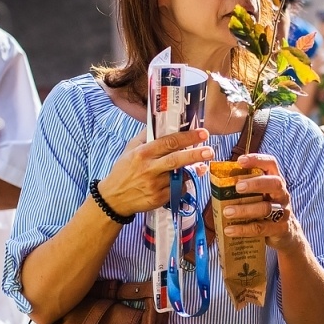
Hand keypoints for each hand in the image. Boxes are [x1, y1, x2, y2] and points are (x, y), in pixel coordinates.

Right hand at [96, 129, 214, 217]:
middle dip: (195, 154)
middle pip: (176, 160)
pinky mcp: (158, 199)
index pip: (168, 142)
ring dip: (192, 171)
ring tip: (199, 166)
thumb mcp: (130, 150)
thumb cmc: (123, 171)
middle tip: (210, 151)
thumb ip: (145, 137)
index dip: (187, 137)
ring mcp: (154, 185)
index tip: (202, 133)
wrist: (114, 198)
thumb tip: (161, 124)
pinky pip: (178, 190)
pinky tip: (180, 181)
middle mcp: (149, 169)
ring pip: (180, 176)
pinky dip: (183, 184)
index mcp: (142, 153)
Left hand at [224, 154, 301, 252]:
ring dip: (245, 210)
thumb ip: (245, 187)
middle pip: (274, 183)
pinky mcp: (280, 229)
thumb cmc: (265, 208)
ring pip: (265, 208)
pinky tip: (229, 230)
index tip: (240, 161)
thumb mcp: (259, 195)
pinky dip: (244, 229)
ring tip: (227, 212)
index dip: (257, 160)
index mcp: (275, 180)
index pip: (271, 164)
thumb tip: (217, 181)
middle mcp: (282, 193)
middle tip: (237, 187)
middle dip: (255, 184)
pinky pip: (261, 228)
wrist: (286, 233)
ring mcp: (283, 211)